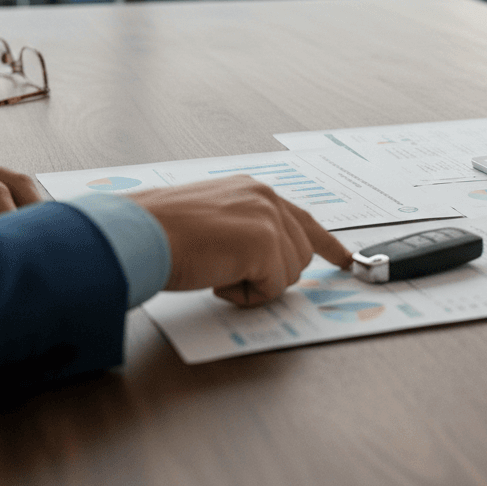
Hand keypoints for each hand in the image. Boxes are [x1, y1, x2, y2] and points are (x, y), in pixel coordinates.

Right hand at [132, 176, 352, 306]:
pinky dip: (246, 295)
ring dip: (254, 284)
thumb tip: (262, 260)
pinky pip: (273, 289)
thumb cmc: (161, 231)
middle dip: (269, 275)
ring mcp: (268, 218)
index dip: (327, 244)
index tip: (346, 259)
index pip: (302, 219)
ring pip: (289, 274)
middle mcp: (266, 198)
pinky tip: (217, 278)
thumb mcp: (213, 221)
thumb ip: (245, 231)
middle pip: (299, 256)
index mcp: (253, 191)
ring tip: (217, 270)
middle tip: (227, 272)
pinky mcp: (266, 243)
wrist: (140, 233)